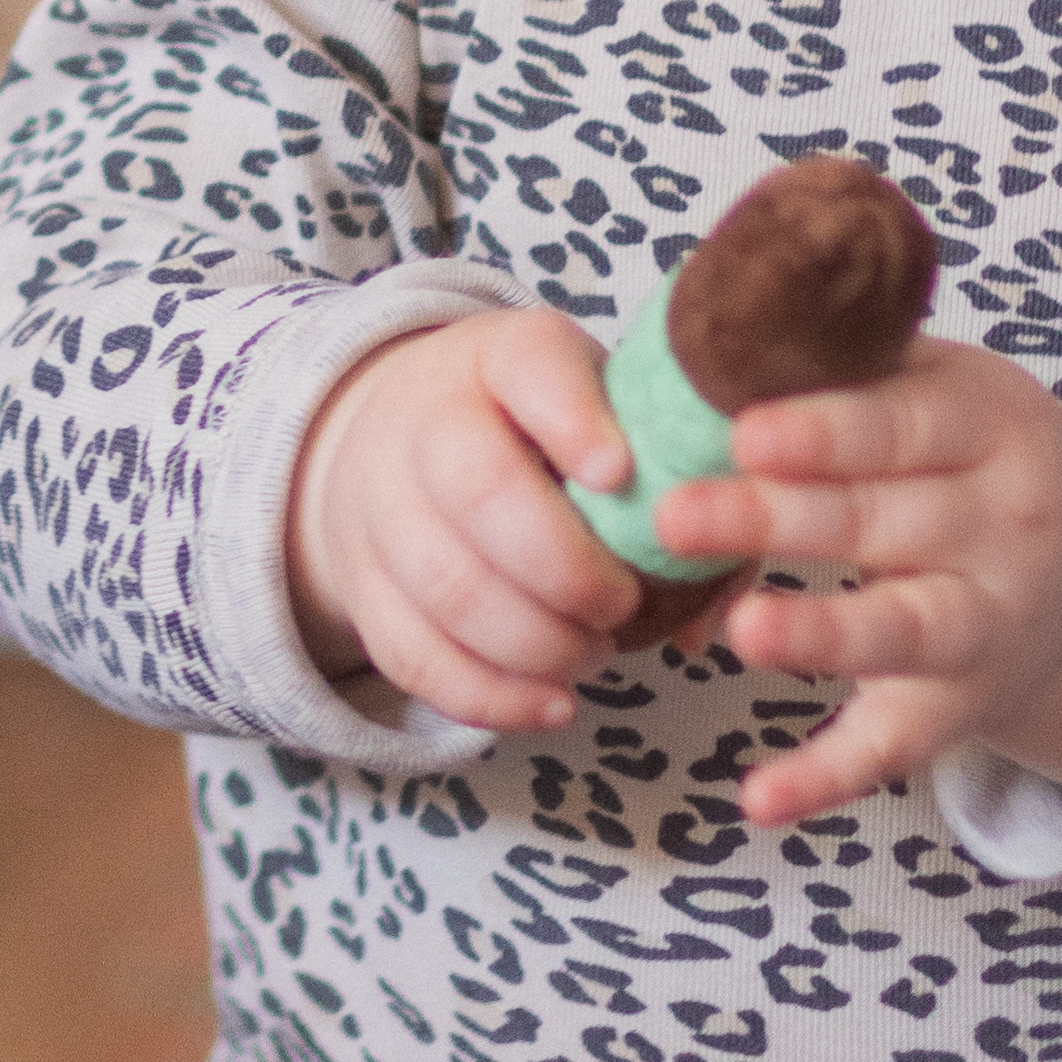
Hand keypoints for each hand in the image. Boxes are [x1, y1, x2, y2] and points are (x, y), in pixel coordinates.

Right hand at [286, 310, 660, 740]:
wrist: (400, 431)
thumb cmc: (539, 432)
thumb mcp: (602, 410)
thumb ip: (677, 489)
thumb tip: (699, 618)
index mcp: (502, 358)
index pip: (529, 366)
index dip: (574, 420)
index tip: (619, 473)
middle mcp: (426, 420)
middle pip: (477, 491)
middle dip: (565, 569)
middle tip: (621, 603)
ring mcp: (381, 506)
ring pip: (445, 587)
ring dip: (536, 642)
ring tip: (594, 652)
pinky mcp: (363, 586)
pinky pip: (412, 656)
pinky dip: (490, 696)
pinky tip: (553, 703)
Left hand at [703, 342, 1061, 834]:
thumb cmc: (951, 451)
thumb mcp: (928, 386)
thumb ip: (837, 368)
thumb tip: (691, 350)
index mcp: (990, 425)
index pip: (902, 425)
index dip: (823, 432)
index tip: (741, 432)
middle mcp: (1005, 528)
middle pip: (883, 524)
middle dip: (777, 520)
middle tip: (674, 515)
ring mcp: (988, 626)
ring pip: (901, 632)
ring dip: (819, 634)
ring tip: (735, 632)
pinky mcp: (957, 710)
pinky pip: (891, 748)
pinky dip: (826, 778)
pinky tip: (756, 799)